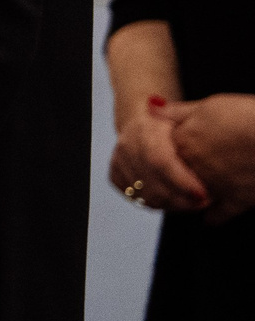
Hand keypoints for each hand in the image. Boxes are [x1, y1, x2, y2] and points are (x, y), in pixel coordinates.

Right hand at [111, 94, 208, 213]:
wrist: (144, 121)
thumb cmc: (173, 123)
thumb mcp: (184, 116)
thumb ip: (188, 120)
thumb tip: (196, 124)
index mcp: (143, 129)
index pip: (160, 162)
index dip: (181, 182)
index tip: (204, 194)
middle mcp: (126, 146)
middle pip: (152, 183)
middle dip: (182, 199)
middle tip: (205, 202)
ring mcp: (118, 161)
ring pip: (145, 195)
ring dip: (173, 204)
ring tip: (194, 202)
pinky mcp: (115, 175)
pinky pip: (137, 198)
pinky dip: (159, 204)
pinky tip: (176, 200)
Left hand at [165, 94, 254, 223]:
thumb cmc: (246, 117)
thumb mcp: (208, 106)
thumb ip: (177, 111)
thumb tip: (150, 107)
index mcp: (183, 142)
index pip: (162, 150)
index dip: (170, 150)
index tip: (176, 151)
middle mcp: (193, 166)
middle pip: (175, 175)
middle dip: (177, 175)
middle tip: (186, 172)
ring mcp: (213, 186)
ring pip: (191, 197)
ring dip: (190, 196)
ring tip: (194, 194)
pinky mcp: (237, 201)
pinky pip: (218, 215)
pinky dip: (214, 216)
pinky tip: (211, 217)